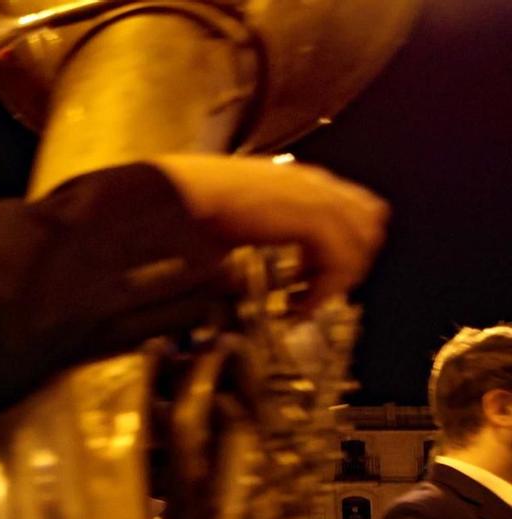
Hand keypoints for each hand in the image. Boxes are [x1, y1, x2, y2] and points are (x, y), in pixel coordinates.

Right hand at [150, 155, 387, 306]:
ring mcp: (317, 197)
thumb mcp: (235, 217)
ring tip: (307, 300)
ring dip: (339, 277)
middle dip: (350, 263)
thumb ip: (255, 232)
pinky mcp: (311, 217)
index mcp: (298, 181)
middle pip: (370, 223)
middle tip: (316, 291)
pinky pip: (340, 259)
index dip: (345, 245)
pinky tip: (298, 304)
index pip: (356, 207)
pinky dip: (324, 288)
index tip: (315, 275)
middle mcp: (315, 185)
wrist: (180, 194)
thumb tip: (244, 264)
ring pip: (363, 242)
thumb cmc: (192, 205)